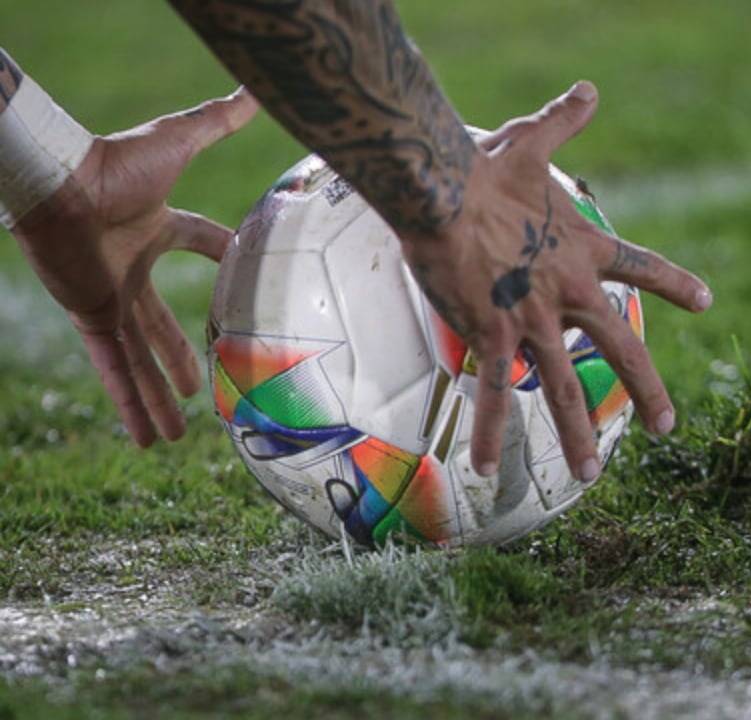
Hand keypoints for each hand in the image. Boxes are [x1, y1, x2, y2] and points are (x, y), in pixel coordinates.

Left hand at [11, 88, 258, 446]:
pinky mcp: (94, 316)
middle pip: (163, 325)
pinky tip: (144, 439)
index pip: (198, 242)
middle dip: (178, 360)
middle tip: (199, 391)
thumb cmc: (117, 160)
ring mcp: (112, 296)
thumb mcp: (179, 141)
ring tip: (172, 438)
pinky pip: (116, 369)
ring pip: (140, 358)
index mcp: (155, 225)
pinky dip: (129, 404)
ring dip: (155, 399)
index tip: (245, 270)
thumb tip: (255, 87)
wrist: (61, 181)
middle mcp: (132, 266)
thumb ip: (217, 119)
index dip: (222, 252)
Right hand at [402, 81, 712, 481]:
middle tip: (672, 426)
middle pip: (622, 351)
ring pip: (563, 388)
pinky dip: (488, 429)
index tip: (706, 301)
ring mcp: (535, 321)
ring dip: (577, 435)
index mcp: (586, 252)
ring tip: (594, 475)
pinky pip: (493, 391)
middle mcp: (571, 294)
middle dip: (649, 391)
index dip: (675, 285)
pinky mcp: (493, 335)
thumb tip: (589, 87)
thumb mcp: (534, 140)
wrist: (446, 191)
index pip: (644, 269)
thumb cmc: (487, 166)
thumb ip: (565, 116)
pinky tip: (483, 467)